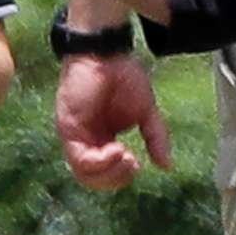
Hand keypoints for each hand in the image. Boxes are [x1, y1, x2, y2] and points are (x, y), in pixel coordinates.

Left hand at [56, 54, 171, 188]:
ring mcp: (75, 137)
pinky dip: (101, 161)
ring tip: (126, 156)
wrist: (105, 53)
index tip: (138, 163)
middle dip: (117, 179)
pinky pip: (80, 159)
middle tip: (133, 164)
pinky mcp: (68, 130)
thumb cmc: (123, 76)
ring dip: (109, 173)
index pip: (106, 174)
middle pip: (94, 181)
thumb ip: (155, 138)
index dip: (122, 176)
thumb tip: (167, 166)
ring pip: (84, 176)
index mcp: (102, 140)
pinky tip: (117, 148)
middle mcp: (86, 142)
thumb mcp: (146, 112)